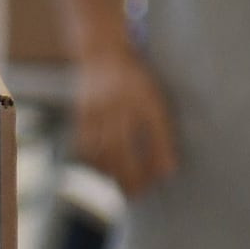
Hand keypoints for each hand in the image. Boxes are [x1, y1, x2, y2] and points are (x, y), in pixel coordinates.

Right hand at [71, 50, 178, 198]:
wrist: (102, 53)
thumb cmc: (135, 81)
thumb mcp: (156, 99)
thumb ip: (163, 133)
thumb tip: (167, 171)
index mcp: (145, 97)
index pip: (155, 132)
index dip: (159, 157)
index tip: (163, 177)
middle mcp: (120, 102)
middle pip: (123, 147)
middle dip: (130, 175)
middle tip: (138, 195)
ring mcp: (98, 107)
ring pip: (102, 148)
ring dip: (111, 173)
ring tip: (121, 189)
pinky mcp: (82, 111)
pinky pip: (85, 143)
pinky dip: (93, 161)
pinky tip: (103, 171)